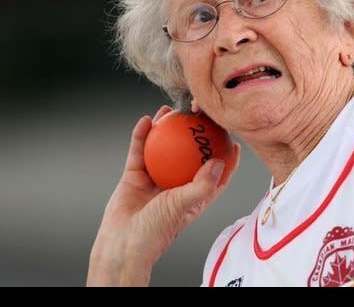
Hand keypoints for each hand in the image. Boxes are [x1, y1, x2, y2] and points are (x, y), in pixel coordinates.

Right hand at [86, 105, 239, 285]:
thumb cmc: (156, 231)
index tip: (232, 135)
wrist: (122, 242)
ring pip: (164, 146)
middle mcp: (177, 183)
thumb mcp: (184, 206)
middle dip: (195, 132)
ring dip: (167, 127)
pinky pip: (140, 150)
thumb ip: (202, 184)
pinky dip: (142, 135)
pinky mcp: (135, 174)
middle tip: (199, 113)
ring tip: (172, 110)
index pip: (216, 171)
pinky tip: (147, 120)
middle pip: (190, 152)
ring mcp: (156, 177)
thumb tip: (219, 162)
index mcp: (195, 194)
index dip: (225, 154)